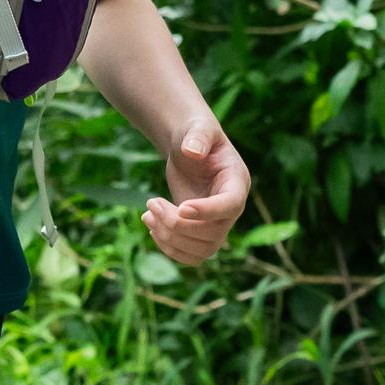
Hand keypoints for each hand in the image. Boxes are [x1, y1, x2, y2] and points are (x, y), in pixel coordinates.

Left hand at [143, 117, 250, 266]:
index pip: (230, 206)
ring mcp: (218, 224)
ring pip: (202, 250)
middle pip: (213, 233)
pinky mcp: (201, 233)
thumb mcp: (196, 129)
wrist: (187, 149)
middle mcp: (232, 208)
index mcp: (237, 182)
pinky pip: (192, 256)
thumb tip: (192, 151)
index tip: (181, 206)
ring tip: (147, 214)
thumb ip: (198, 136)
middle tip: (151, 203)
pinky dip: (170, 249)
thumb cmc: (194, 135)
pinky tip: (152, 226)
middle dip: (177, 224)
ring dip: (170, 239)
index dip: (208, 211)